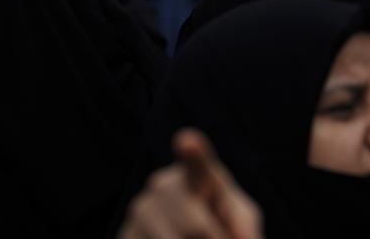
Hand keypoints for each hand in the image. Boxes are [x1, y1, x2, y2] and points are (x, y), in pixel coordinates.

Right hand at [119, 129, 262, 238]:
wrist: (182, 228)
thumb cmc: (218, 219)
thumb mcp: (238, 218)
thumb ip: (243, 224)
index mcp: (196, 175)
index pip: (196, 164)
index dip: (193, 153)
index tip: (188, 140)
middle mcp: (163, 185)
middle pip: (195, 228)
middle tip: (216, 236)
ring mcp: (141, 210)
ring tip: (191, 238)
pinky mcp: (126, 233)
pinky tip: (169, 238)